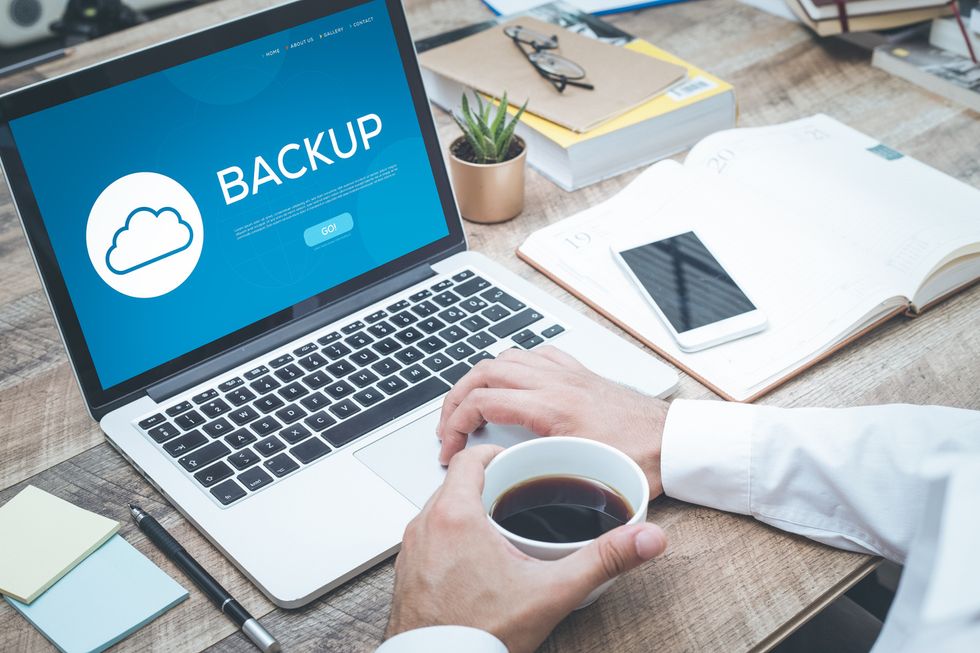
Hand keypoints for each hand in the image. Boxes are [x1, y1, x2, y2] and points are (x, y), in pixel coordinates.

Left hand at [386, 445, 667, 651]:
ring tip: (497, 529)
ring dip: (464, 512)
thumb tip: (644, 538)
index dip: (495, 454)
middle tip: (515, 496)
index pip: (469, 458)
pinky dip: (447, 538)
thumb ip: (603, 559)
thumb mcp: (554, 592)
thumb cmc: (482, 635)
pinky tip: (473, 562)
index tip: (514, 463)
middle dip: (486, 485)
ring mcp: (411, 550)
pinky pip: (427, 538)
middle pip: (455, 483)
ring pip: (438, 510)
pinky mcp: (406, 573)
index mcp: (456, 516)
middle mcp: (425, 526)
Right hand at [437, 346, 669, 494]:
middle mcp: (556, 382)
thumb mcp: (587, 477)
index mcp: (553, 407)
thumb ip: (547, 481)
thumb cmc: (642, 459)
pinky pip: (536, 354)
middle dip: (456, 398)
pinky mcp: (579, 374)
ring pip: (507, 357)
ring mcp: (567, 374)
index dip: (455, 424)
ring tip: (470, 405)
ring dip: (480, 379)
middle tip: (449, 428)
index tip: (450, 449)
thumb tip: (517, 500)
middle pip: (485, 372)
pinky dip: (514, 365)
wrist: (676, 441)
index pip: (483, 401)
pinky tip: (512, 385)